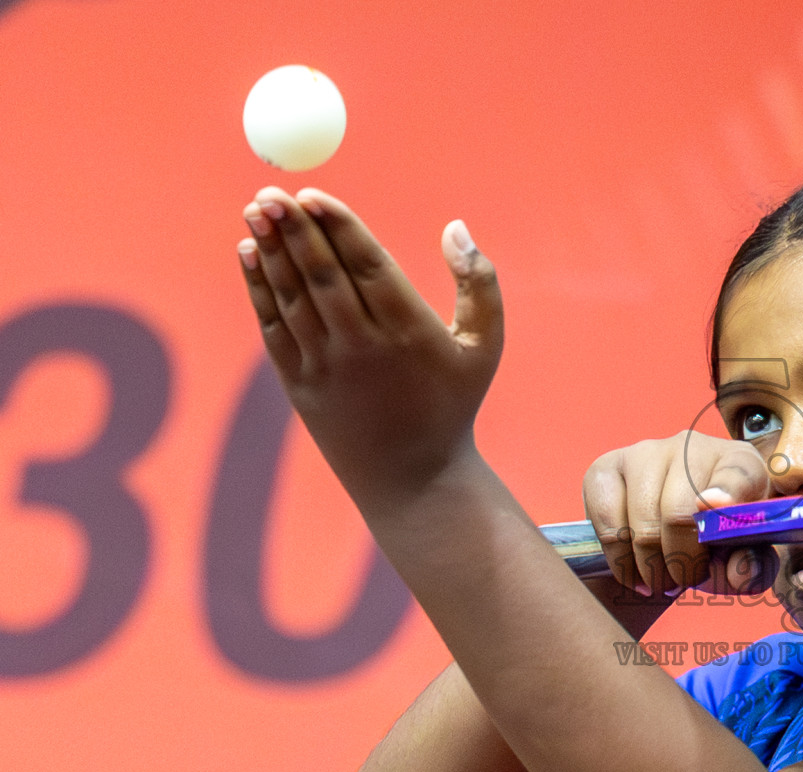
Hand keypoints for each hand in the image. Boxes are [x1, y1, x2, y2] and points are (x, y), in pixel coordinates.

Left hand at [237, 187, 502, 507]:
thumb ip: (479, 284)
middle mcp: (364, 346)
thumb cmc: (452, 404)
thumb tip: (456, 227)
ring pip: (293, 296)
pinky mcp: (299, 384)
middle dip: (295, 229)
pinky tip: (249, 252)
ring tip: (255, 209)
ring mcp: (326, 367)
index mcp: (410, 332)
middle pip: (323, 275)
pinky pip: (273, 325)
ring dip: (271, 250)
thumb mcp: (484, 347)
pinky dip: (259, 287)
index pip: (368, 266)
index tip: (314, 194)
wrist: (413, 479)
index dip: (338, 226)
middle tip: (271, 192)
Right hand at [583, 431, 778, 596]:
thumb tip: (736, 573)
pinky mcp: (606, 466)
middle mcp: (691, 446)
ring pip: (642, 523)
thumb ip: (752, 570)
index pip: (737, 473)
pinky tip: (633, 568)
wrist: (676, 529)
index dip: (725, 491)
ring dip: (650, 566)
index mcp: (740, 463)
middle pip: (679, 514)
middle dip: (681, 564)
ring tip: (660, 578)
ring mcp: (645, 452)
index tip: (711, 508)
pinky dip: (618, 557)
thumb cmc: (716, 539)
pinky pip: (605, 518)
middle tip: (683, 581)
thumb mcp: (744, 558)